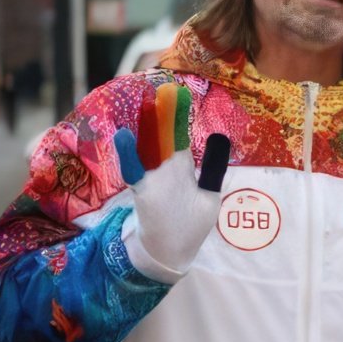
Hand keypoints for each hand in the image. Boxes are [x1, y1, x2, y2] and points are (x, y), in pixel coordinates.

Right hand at [113, 82, 231, 281]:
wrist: (170, 253)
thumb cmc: (189, 223)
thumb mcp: (209, 193)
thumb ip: (212, 168)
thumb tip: (220, 139)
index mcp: (181, 167)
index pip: (179, 135)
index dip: (179, 116)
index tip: (180, 92)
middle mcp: (165, 169)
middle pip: (164, 137)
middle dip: (164, 115)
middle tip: (165, 88)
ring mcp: (153, 180)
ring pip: (149, 150)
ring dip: (149, 129)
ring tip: (148, 105)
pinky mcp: (144, 194)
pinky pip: (135, 173)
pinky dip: (129, 156)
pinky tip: (122, 137)